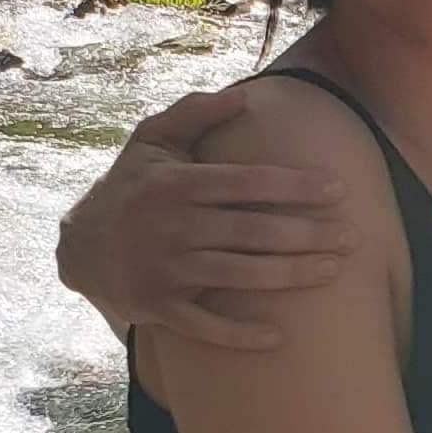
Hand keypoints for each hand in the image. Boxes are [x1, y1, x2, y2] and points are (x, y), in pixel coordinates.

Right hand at [57, 87, 352, 350]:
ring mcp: (167, 271)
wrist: (80, 245)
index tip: (337, 189)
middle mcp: (173, 228)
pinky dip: (240, 334)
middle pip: (253, 232)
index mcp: (176, 185)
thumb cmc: (129, 186)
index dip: (295, 186)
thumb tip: (244, 96)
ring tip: (334, 269)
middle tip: (351, 235)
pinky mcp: (161, 308)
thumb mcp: (149, 140)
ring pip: (240, 275)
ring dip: (291, 274)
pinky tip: (277, 336)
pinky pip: (206, 326)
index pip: (246, 183)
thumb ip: (194, 113)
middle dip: (306, 233)